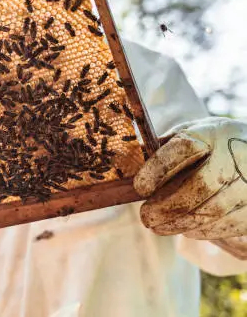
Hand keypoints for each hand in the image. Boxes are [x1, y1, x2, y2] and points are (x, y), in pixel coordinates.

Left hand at [134, 117, 246, 239]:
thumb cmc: (216, 144)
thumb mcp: (193, 134)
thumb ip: (166, 147)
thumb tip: (129, 164)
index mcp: (212, 134)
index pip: (184, 147)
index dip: (159, 168)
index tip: (140, 187)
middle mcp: (235, 156)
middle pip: (201, 185)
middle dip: (168, 206)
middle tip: (146, 218)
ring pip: (215, 211)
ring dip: (181, 223)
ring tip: (159, 227)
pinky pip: (229, 225)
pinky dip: (203, 231)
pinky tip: (187, 229)